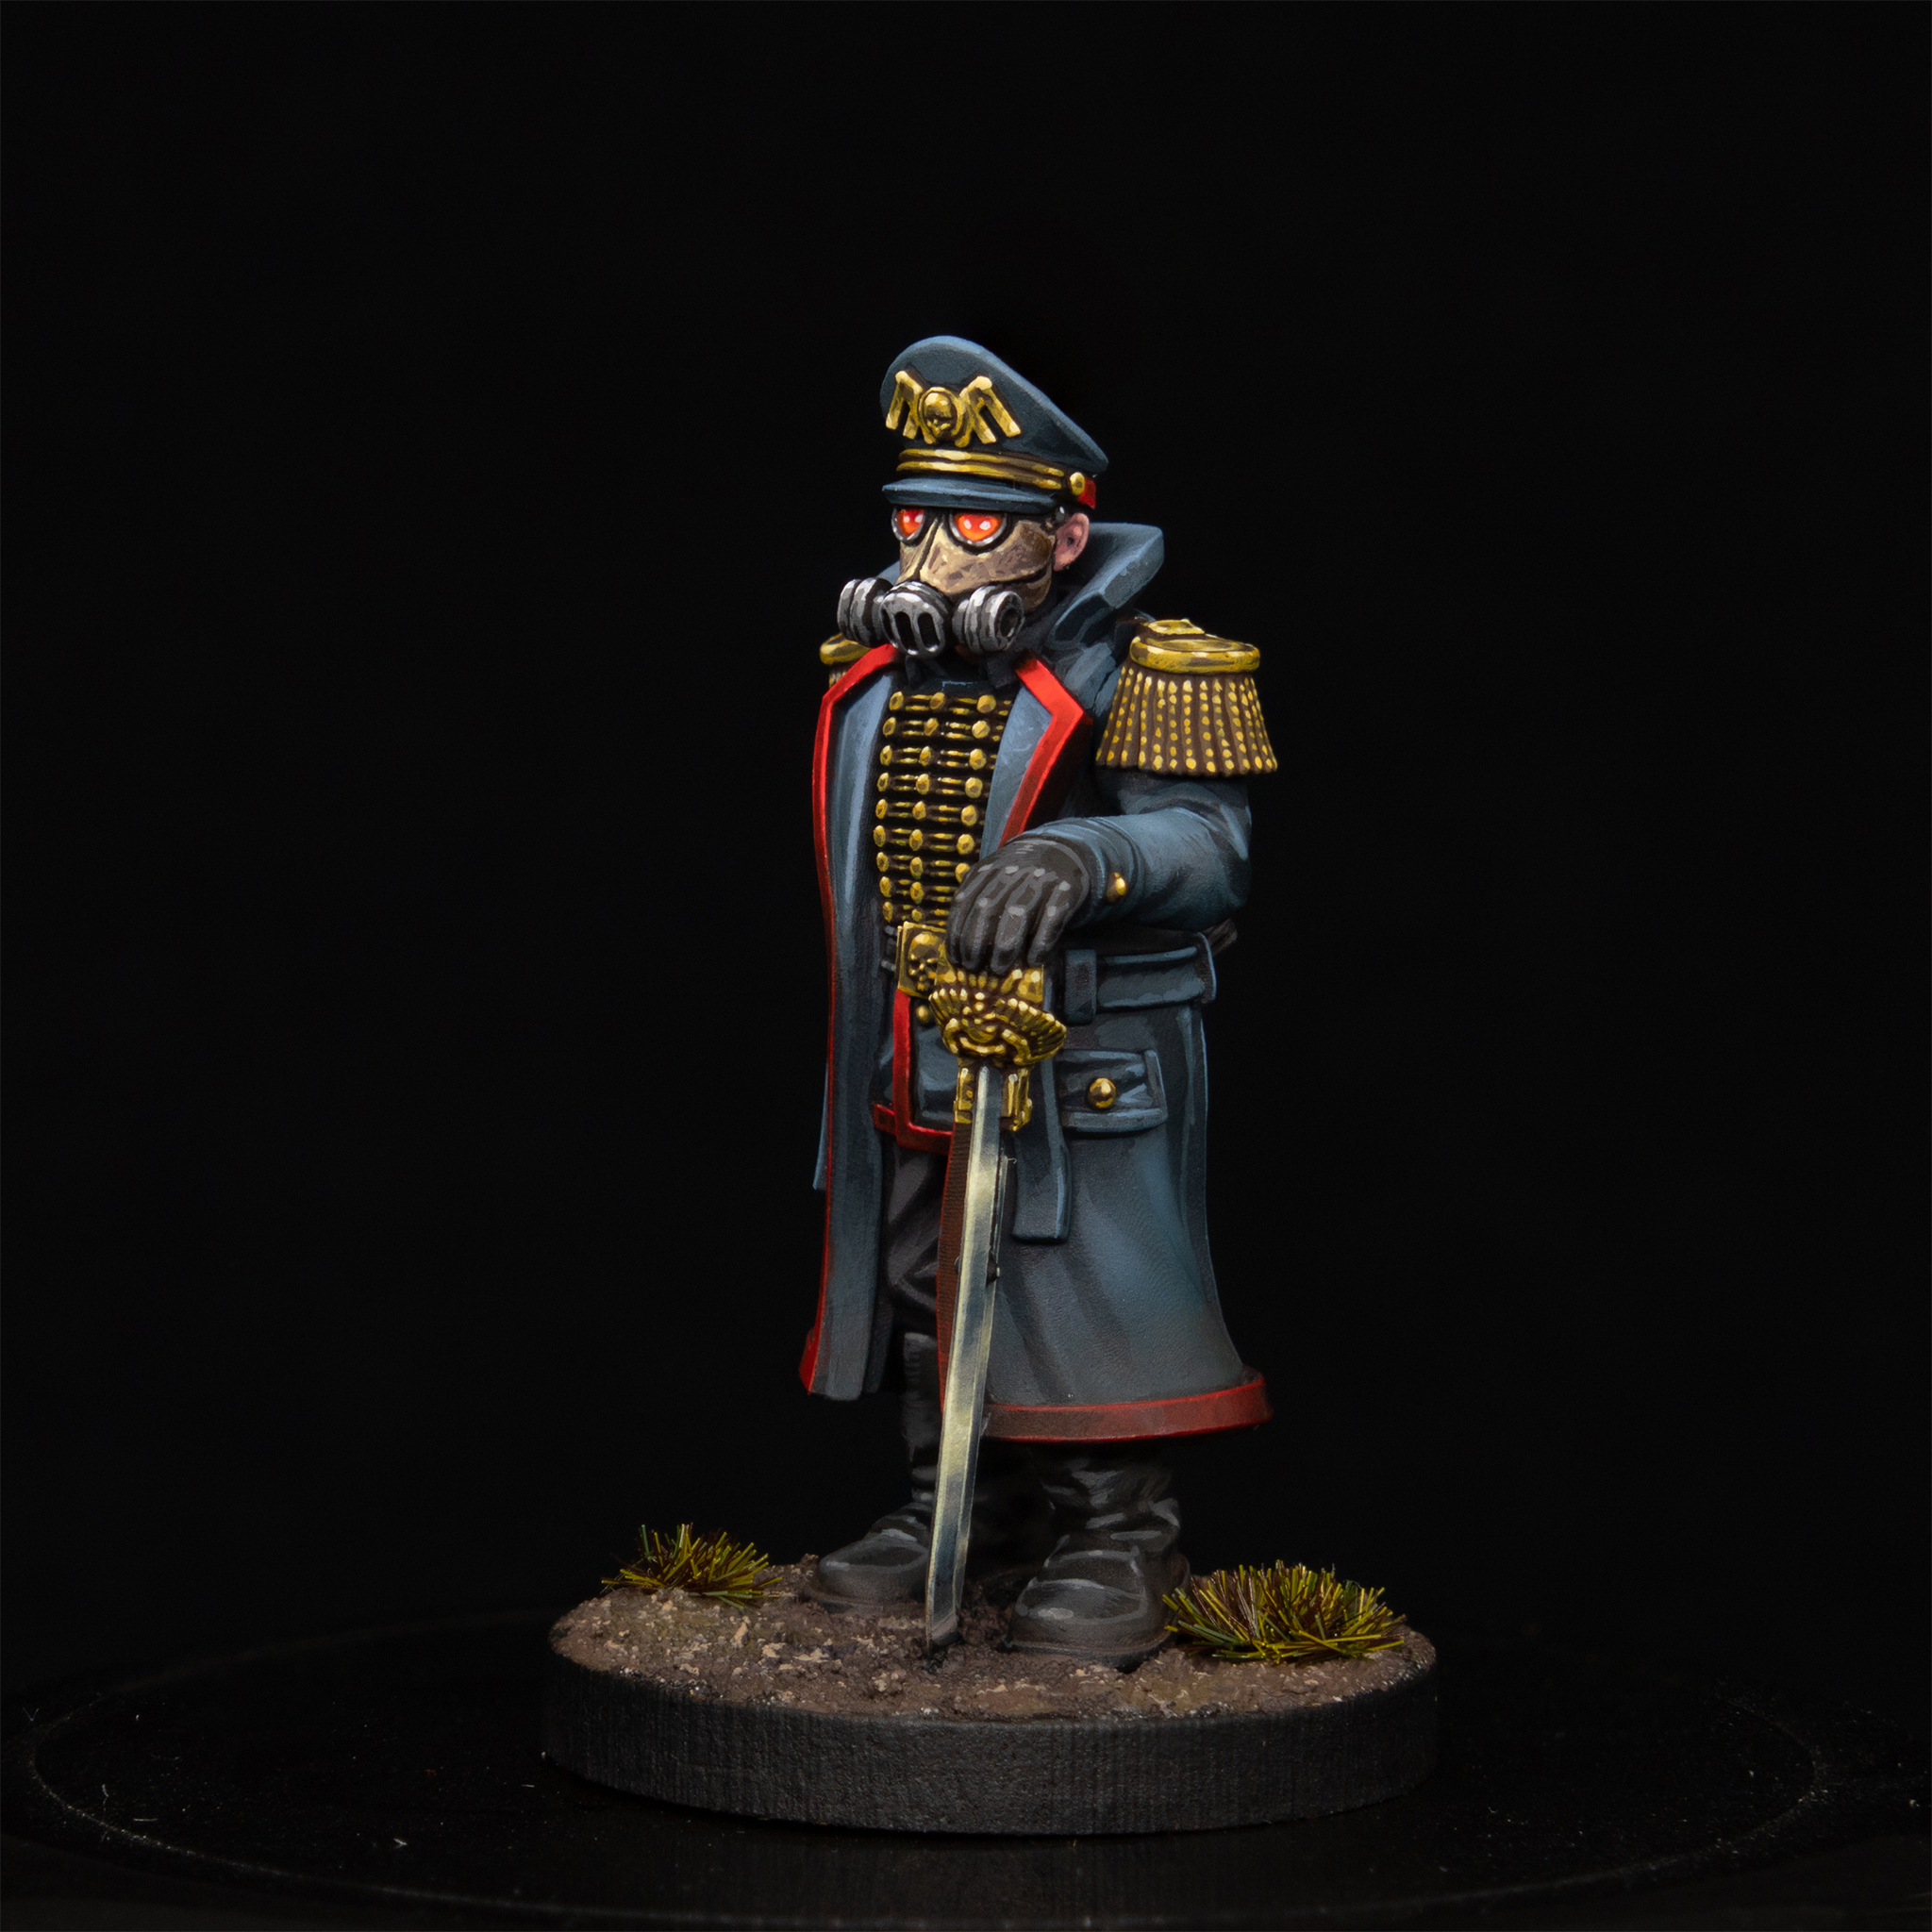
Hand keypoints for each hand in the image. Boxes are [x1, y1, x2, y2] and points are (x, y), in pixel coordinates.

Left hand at [946, 838, 1095, 973]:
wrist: (1061, 852)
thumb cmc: (1019, 878)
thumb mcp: (993, 879)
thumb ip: (976, 902)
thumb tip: (960, 947)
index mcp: (988, 870)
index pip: (964, 902)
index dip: (956, 933)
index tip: (956, 958)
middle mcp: (1012, 873)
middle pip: (987, 909)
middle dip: (976, 942)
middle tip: (973, 967)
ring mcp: (1039, 880)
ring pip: (1017, 914)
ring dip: (1004, 945)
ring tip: (998, 969)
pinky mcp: (1065, 890)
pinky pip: (1051, 919)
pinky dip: (1041, 942)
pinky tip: (1034, 961)